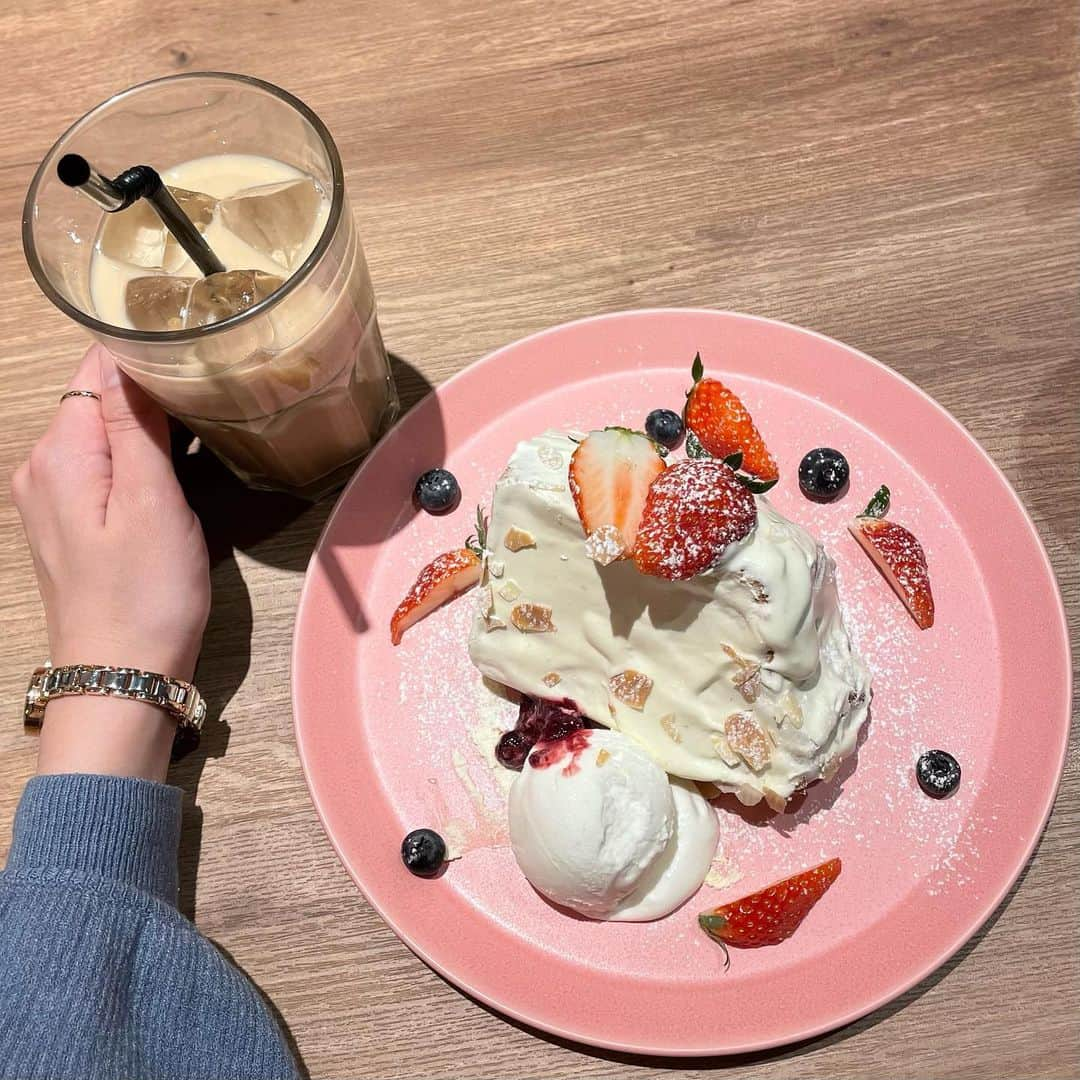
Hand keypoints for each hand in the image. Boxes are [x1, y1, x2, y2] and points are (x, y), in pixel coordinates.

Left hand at [12, 345, 210, 779]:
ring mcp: (49, 497)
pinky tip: (169, 466)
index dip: (144, 351)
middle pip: (95, 396)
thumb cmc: (145, 594)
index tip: (196, 349)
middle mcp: (41, 467)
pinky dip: (133, 455)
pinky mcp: (67, 523)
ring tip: (200, 419)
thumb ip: (135, 426)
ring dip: (144, 422)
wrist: (121, 675)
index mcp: (60, 453)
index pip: (96, 368)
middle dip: (149, 386)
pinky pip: (99, 465)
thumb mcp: (152, 503)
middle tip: (212, 385)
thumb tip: (128, 355)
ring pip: (100, 431)